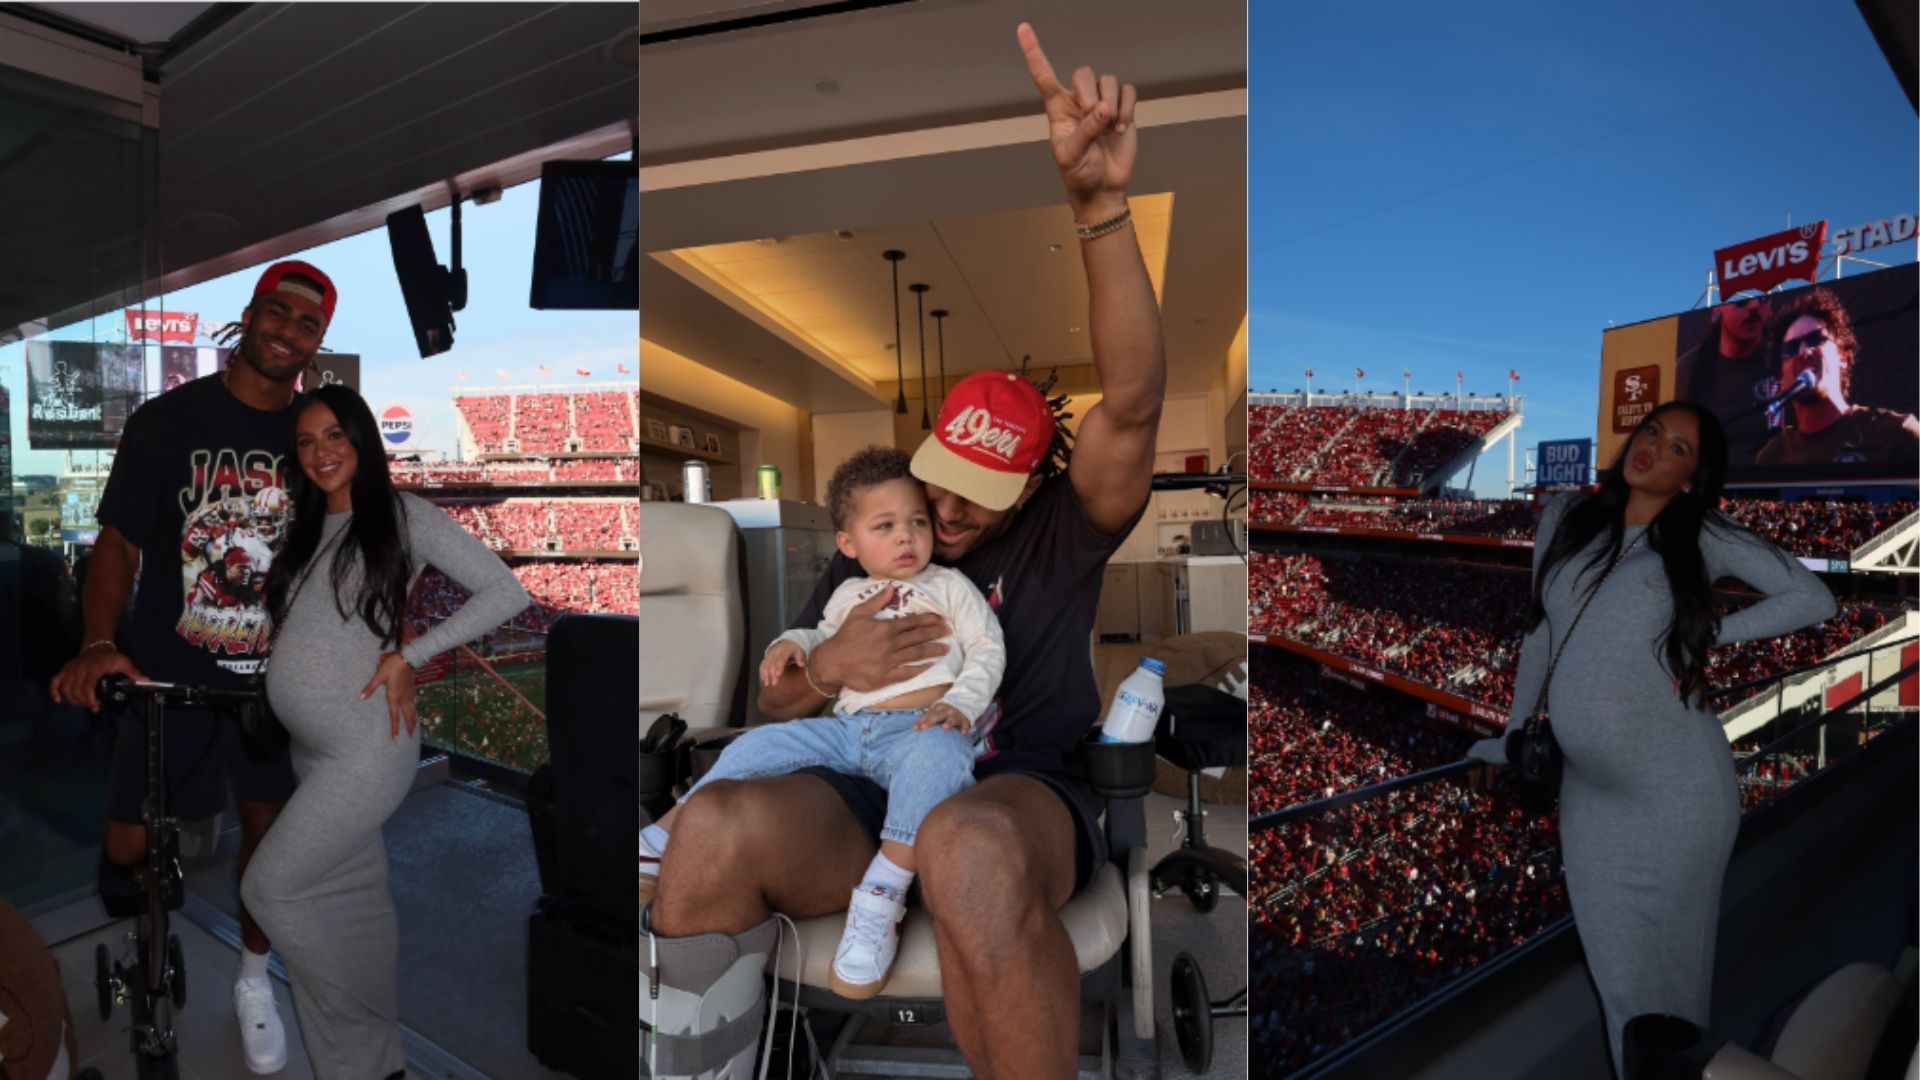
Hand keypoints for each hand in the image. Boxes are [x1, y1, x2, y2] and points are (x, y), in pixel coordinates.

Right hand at [50, 644, 145, 712]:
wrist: (96, 645)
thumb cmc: (110, 656)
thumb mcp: (123, 661)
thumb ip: (133, 672)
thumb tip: (145, 680)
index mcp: (94, 668)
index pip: (87, 686)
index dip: (89, 699)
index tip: (95, 707)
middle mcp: (79, 669)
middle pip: (76, 690)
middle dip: (83, 702)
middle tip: (91, 706)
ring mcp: (70, 669)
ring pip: (66, 689)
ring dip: (72, 700)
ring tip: (82, 703)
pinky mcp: (64, 670)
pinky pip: (55, 681)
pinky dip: (55, 691)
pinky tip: (59, 700)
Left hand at [361, 652, 418, 740]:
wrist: (408, 658)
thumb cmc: (392, 666)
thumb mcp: (379, 676)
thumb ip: (370, 688)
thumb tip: (361, 698)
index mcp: (394, 697)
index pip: (394, 717)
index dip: (395, 728)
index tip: (396, 739)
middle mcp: (403, 698)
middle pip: (407, 716)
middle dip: (409, 727)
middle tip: (410, 736)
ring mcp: (409, 694)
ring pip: (412, 711)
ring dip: (413, 720)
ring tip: (414, 728)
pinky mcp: (412, 689)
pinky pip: (414, 704)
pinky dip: (414, 711)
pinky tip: (414, 711)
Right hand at [761, 640, 805, 686]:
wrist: (787, 643)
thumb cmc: (794, 649)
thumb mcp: (799, 651)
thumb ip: (800, 658)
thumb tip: (801, 665)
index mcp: (785, 649)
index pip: (781, 659)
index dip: (779, 667)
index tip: (778, 675)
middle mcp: (776, 651)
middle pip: (773, 663)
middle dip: (772, 674)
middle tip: (774, 683)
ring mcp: (770, 654)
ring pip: (766, 664)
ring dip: (766, 674)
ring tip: (767, 684)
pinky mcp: (767, 657)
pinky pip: (763, 664)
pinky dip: (762, 672)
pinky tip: (763, 679)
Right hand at [808, 584, 950, 694]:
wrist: (833, 662)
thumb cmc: (845, 636)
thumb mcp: (858, 613)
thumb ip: (877, 601)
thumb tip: (891, 587)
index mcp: (885, 628)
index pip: (912, 622)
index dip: (927, 620)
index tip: (940, 619)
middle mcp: (890, 644)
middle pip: (918, 637)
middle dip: (935, 633)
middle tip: (948, 631)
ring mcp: (889, 661)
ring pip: (916, 654)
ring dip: (932, 650)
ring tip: (945, 648)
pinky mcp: (886, 677)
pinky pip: (907, 673)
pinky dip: (919, 669)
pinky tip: (930, 665)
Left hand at [914, 702, 970, 732]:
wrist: (962, 705)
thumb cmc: (944, 713)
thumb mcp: (935, 714)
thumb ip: (925, 720)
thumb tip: (914, 728)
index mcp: (937, 709)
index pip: (928, 715)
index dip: (921, 721)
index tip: (915, 728)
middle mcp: (946, 711)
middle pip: (937, 715)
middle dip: (930, 720)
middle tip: (924, 727)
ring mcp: (955, 715)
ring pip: (952, 718)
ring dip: (948, 722)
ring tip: (944, 727)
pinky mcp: (964, 720)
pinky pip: (965, 724)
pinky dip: (964, 728)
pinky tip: (963, 733)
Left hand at [1017, 22, 1137, 219]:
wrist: (1103, 188)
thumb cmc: (1079, 174)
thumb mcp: (1071, 155)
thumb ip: (1085, 130)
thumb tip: (1102, 110)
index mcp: (1058, 108)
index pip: (1043, 75)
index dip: (1034, 52)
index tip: (1023, 29)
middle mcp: (1078, 101)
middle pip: (1083, 73)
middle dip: (1090, 95)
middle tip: (1094, 120)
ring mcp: (1101, 103)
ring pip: (1108, 81)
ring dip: (1112, 105)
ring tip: (1110, 130)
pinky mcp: (1122, 109)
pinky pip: (1128, 91)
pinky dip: (1127, 109)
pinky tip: (1121, 129)